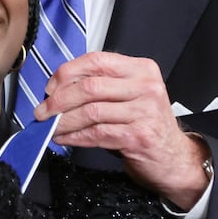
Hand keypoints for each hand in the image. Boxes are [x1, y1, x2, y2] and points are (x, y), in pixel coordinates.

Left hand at [34, 51, 210, 208]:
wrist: (175, 158)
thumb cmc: (145, 124)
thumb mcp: (129, 96)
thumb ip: (102, 86)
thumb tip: (57, 90)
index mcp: (141, 69)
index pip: (96, 60)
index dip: (67, 73)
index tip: (50, 88)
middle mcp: (146, 86)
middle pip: (90, 86)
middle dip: (59, 100)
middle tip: (43, 111)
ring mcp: (145, 111)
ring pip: (90, 112)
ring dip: (63, 121)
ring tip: (50, 127)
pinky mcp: (139, 136)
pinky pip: (96, 134)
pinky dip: (74, 137)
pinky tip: (64, 139)